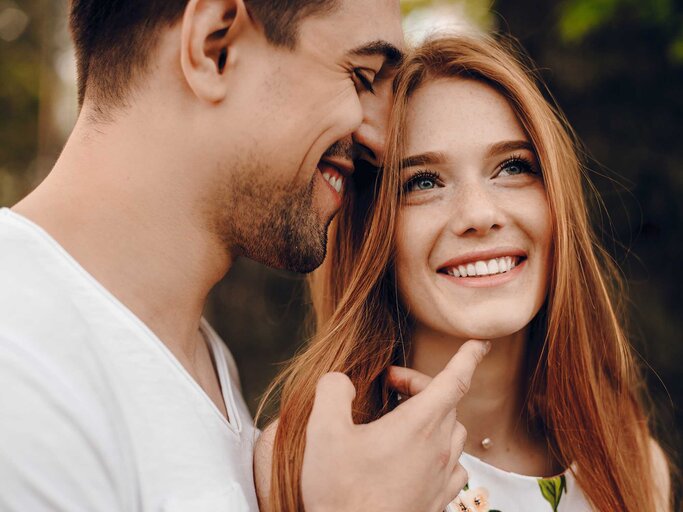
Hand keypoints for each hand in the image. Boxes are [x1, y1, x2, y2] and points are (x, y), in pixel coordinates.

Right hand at [301, 339, 489, 511]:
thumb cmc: (340, 492)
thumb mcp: (323, 432)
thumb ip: (333, 391)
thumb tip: (342, 381)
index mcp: (418, 426)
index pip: (454, 380)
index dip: (468, 357)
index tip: (480, 343)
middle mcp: (439, 450)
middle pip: (448, 403)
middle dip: (421, 385)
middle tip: (389, 386)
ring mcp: (442, 478)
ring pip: (454, 434)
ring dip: (435, 416)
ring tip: (403, 419)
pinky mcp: (437, 502)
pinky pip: (454, 466)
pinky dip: (441, 450)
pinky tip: (419, 456)